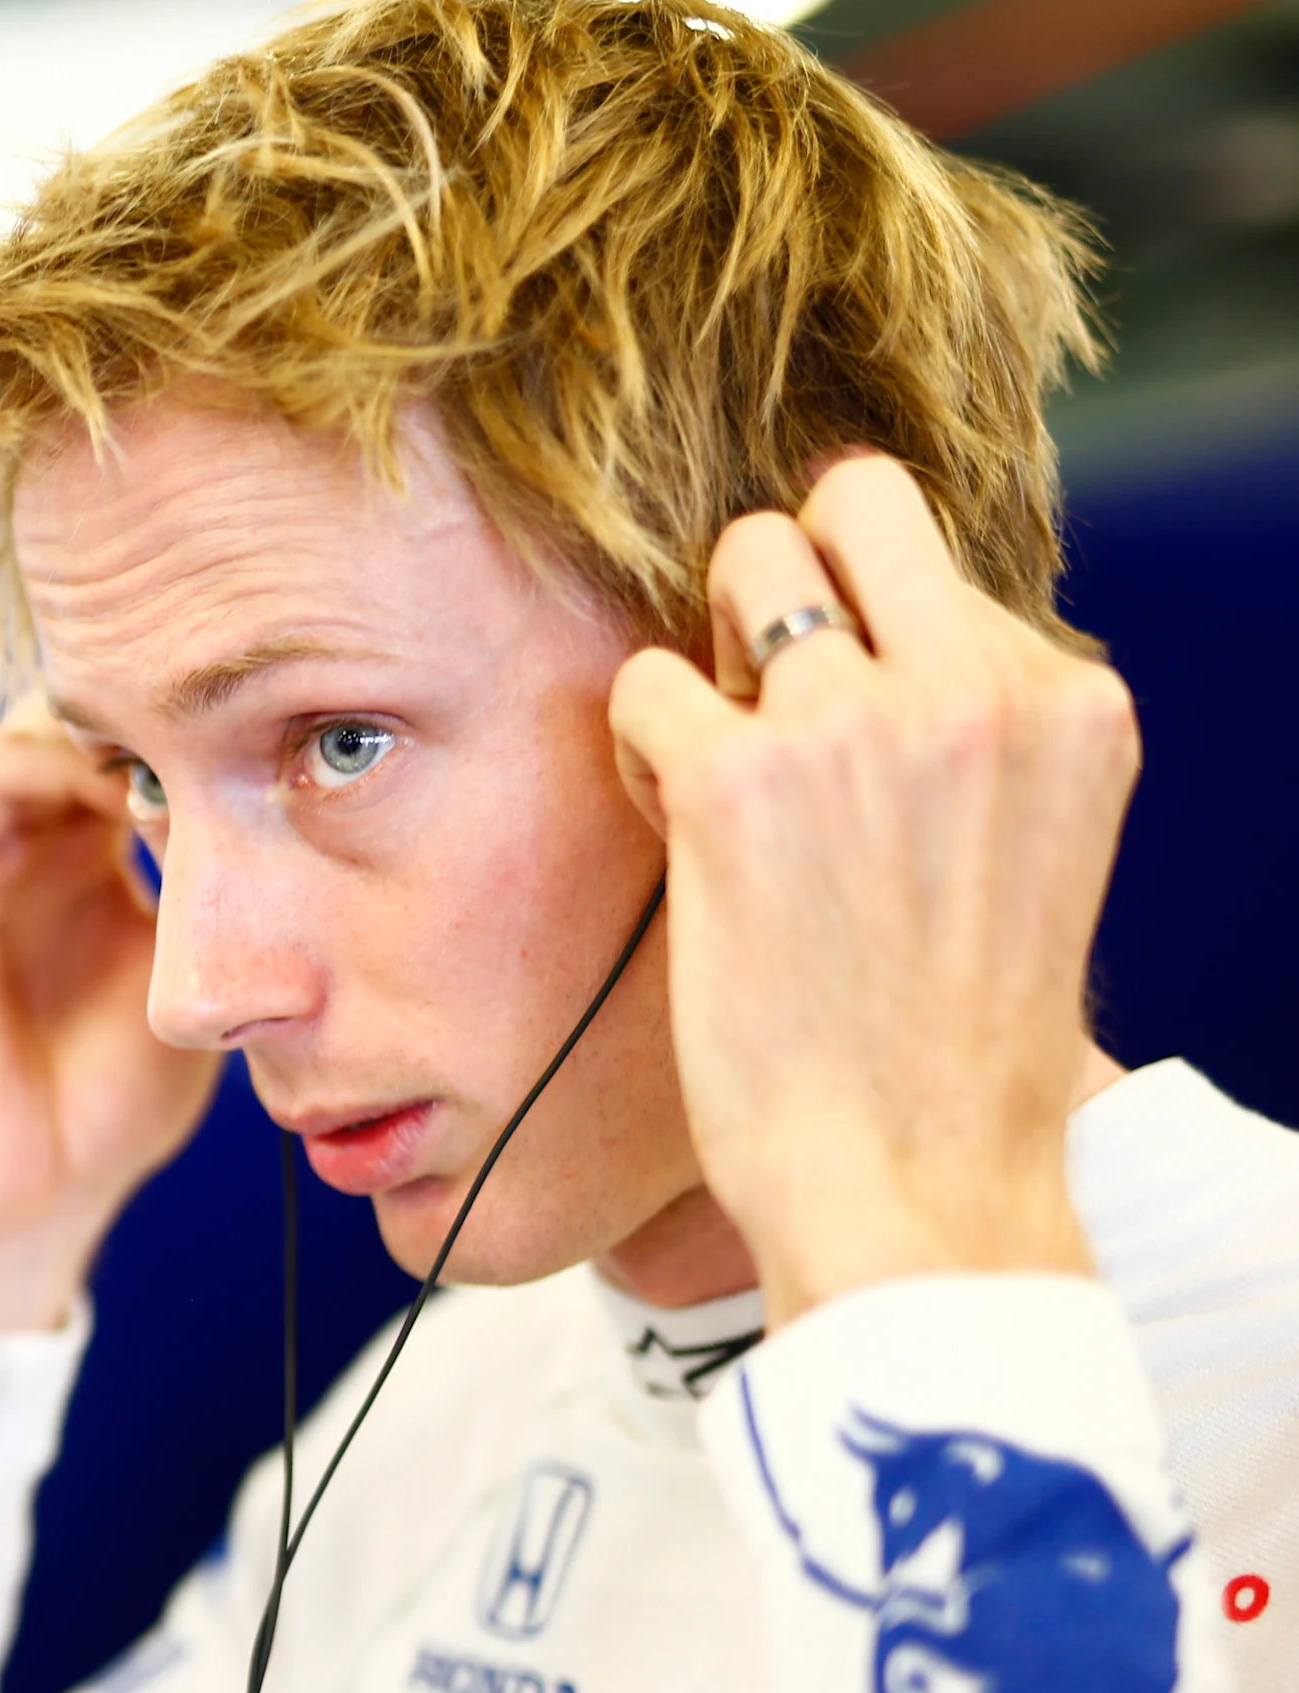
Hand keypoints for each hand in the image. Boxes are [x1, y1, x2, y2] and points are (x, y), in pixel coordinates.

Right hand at [0, 716, 224, 1332]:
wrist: (18, 1197)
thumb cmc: (104, 1105)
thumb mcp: (189, 973)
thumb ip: (217, 892)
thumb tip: (290, 802)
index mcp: (71, 854)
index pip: (127, 743)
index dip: (201, 729)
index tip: (285, 734)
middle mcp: (8, 839)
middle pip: (83, 718)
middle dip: (162, 711)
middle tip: (248, 715)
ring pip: (40, 725)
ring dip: (120, 727)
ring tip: (199, 746)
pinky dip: (68, 761)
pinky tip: (140, 788)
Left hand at [609, 454, 1137, 1328]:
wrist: (911, 1179)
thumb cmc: (944, 1039)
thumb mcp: (1024, 846)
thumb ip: (971, 730)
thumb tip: (867, 627)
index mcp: (1069, 702)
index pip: (935, 561)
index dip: (866, 636)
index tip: (854, 741)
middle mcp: (976, 685)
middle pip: (848, 496)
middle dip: (788, 571)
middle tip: (765, 695)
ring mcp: (855, 721)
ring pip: (742, 562)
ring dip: (712, 657)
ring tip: (722, 775)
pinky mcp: (736, 776)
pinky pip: (645, 681)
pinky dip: (639, 749)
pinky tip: (675, 833)